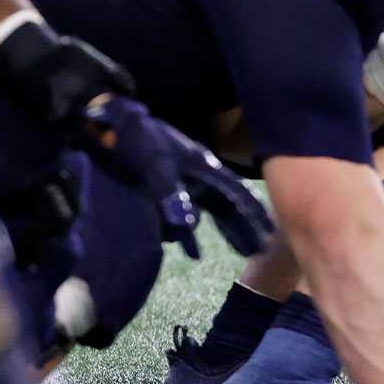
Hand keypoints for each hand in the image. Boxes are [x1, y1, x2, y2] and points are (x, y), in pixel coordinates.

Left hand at [81, 95, 273, 258]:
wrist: (113, 128)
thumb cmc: (139, 141)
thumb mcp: (155, 165)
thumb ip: (170, 194)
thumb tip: (184, 224)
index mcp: (205, 167)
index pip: (237, 193)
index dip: (254, 212)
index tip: (270, 231)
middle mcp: (201, 178)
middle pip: (230, 206)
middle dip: (246, 227)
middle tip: (262, 249)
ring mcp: (186, 187)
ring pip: (214, 213)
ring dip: (228, 233)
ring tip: (244, 252)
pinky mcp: (167, 195)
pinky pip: (184, 220)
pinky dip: (190, 237)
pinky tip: (194, 255)